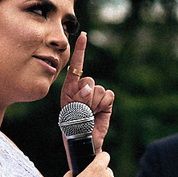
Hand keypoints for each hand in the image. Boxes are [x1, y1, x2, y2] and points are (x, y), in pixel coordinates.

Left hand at [60, 32, 113, 151]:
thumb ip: (78, 98)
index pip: (76, 66)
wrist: (85, 141)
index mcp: (70, 87)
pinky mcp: (107, 101)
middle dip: (84, 98)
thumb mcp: (70, 112)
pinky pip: (107, 96)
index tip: (84, 35)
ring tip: (88, 115)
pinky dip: (102, 105)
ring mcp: (96, 94)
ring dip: (92, 105)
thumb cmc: (73, 127)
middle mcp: (83, 88)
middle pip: (88, 81)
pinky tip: (98, 113)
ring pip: (98, 90)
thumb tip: (90, 87)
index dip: (81, 50)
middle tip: (80, 111)